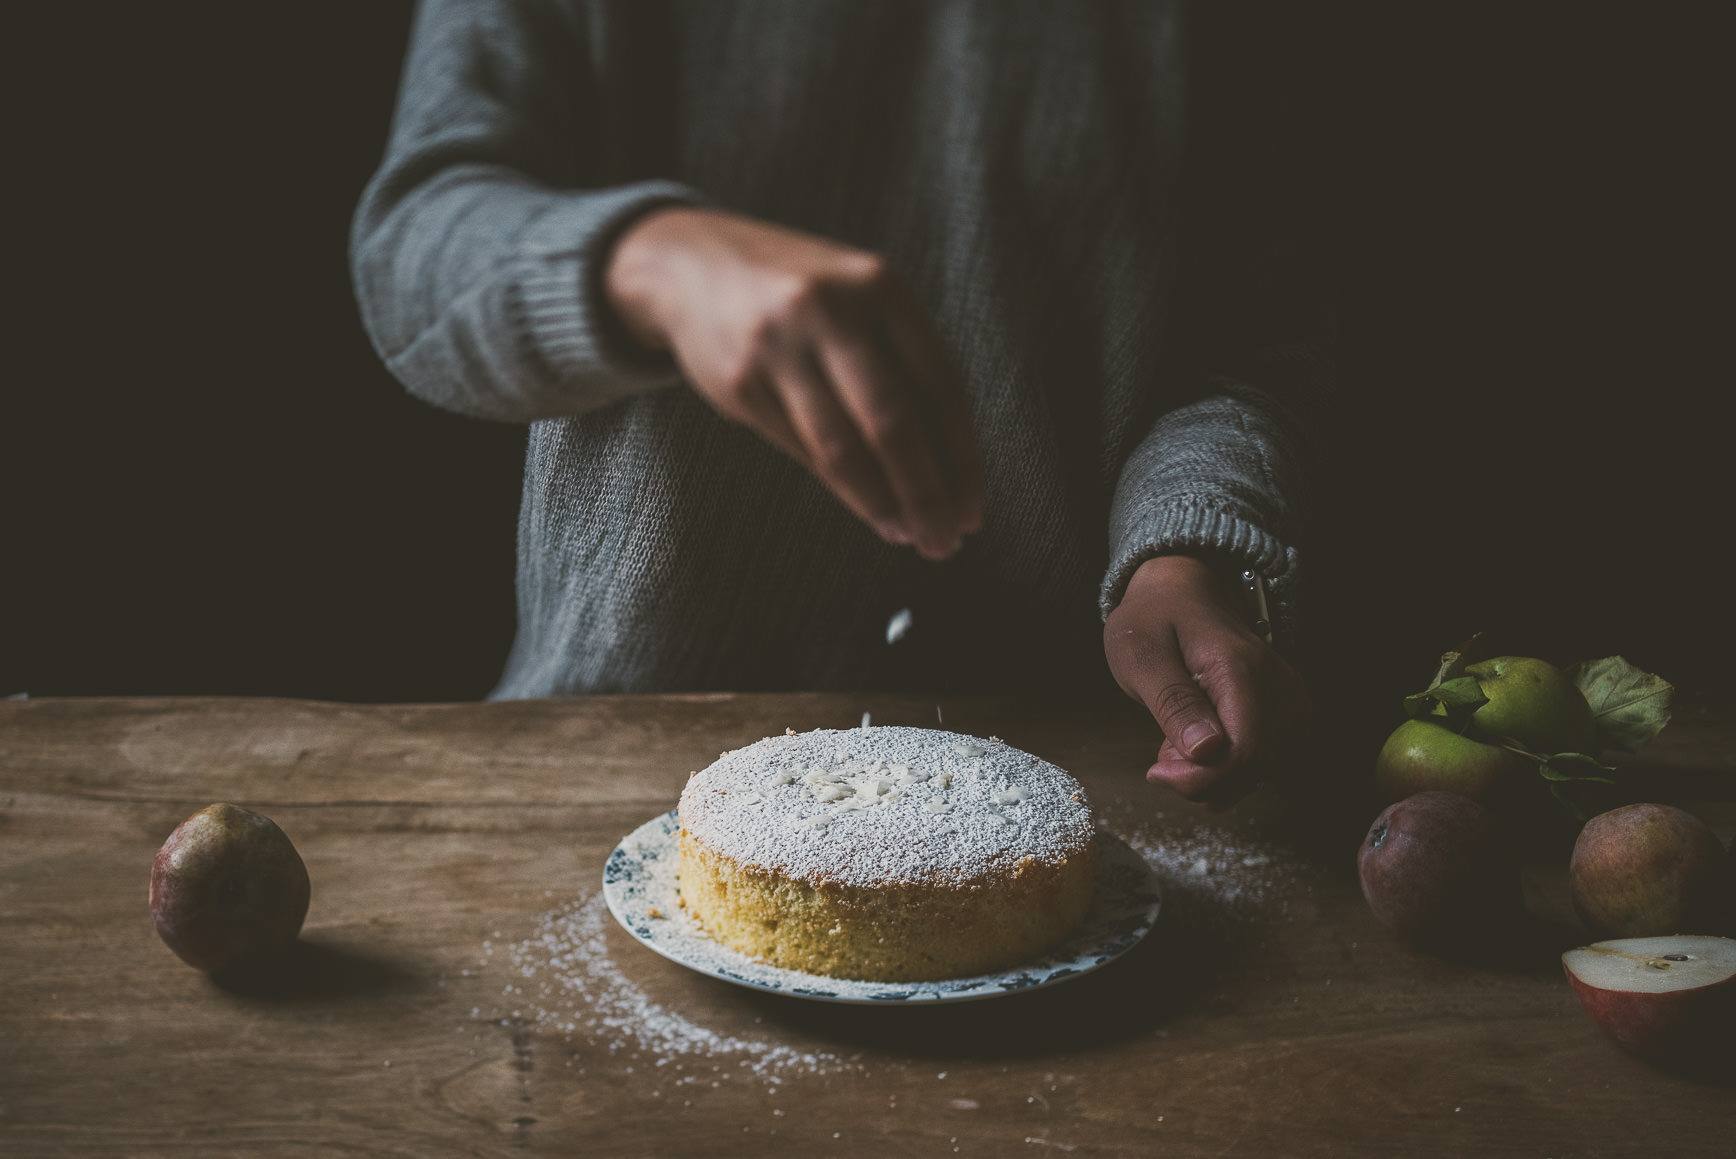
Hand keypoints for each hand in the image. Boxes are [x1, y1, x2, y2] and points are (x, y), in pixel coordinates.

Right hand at [604, 206, 984, 558]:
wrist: (690, 263)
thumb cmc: (800, 293)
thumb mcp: (859, 300)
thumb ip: (902, 361)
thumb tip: (951, 466)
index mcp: (880, 285)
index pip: (941, 386)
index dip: (963, 459)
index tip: (972, 509)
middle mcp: (831, 310)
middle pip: (894, 424)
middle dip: (927, 494)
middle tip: (944, 541)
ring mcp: (780, 346)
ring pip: (843, 448)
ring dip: (882, 503)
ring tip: (908, 535)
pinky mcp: (740, 382)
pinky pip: (801, 449)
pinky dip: (841, 487)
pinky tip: (866, 508)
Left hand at [1103, 554, 1310, 799]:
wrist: (1180, 588)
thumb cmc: (1155, 616)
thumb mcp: (1142, 654)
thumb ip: (1173, 702)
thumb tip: (1206, 750)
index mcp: (1241, 668)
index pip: (1243, 751)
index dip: (1201, 778)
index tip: (1158, 772)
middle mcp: (1276, 684)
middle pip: (1256, 766)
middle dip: (1204, 778)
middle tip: (1162, 753)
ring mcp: (1286, 697)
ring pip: (1264, 769)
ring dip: (1216, 773)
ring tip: (1180, 739)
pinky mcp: (1284, 708)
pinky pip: (1266, 758)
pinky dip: (1230, 764)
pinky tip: (1203, 742)